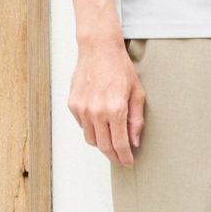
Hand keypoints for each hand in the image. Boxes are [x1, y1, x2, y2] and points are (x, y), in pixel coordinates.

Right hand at [68, 34, 144, 165]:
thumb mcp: (137, 93)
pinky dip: (92, 129)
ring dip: (102, 145)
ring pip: (91, 139)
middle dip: (114, 156)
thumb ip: (136, 120)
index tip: (129, 162)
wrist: (98, 49)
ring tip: (112, 144)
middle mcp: (96, 112)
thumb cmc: (120, 67)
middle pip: (104, 146)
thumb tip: (135, 141)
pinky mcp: (73, 105)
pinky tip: (101, 125)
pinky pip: (83, 126)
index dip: (125, 157)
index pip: (120, 144)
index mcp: (115, 109)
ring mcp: (82, 109)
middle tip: (121, 159)